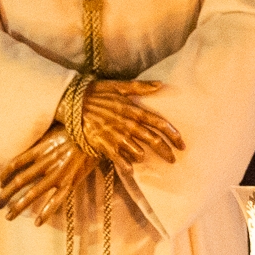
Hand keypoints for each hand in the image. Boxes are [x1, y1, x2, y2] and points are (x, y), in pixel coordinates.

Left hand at [0, 127, 95, 221]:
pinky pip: (55, 201)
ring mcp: (57, 174)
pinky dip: (45, 213)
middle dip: (6, 195)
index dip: (4, 175)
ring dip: (18, 206)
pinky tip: (37, 223)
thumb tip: (26, 147)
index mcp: (39, 149)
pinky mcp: (70, 183)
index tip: (0, 183)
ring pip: (33, 194)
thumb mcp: (52, 131)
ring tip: (9, 216)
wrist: (96, 134)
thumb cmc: (74, 129)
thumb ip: (39, 142)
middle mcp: (45, 162)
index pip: (14, 164)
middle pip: (19, 181)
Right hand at [68, 78, 182, 169]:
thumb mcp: (119, 86)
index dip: (173, 135)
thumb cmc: (97, 92)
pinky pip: (120, 160)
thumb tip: (160, 84)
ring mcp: (117, 136)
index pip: (159, 123)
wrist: (73, 102)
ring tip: (144, 158)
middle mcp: (128, 125)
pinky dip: (127, 166)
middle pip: (153, 140)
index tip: (182, 144)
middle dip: (166, 152)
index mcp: (133, 110)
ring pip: (138, 152)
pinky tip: (131, 169)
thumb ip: (141, 87)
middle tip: (173, 159)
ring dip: (143, 156)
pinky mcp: (105, 145)